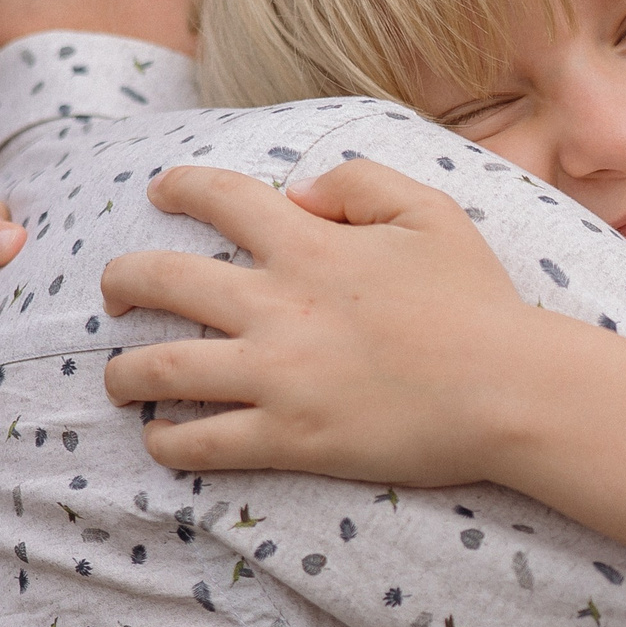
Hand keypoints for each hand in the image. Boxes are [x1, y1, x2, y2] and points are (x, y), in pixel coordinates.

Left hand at [101, 160, 554, 485]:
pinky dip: (168, 442)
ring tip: (118, 380)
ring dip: (123, 373)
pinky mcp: (290, 438)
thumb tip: (299, 191)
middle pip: (158, 282)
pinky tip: (162, 439)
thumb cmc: (479, 303)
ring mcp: (277, 377)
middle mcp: (277, 306)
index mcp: (309, 244)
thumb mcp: (432, 212)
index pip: (217, 198)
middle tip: (115, 293)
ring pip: (159, 370)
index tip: (161, 191)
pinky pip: (201, 443)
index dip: (178, 186)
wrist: (511, 391)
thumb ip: (360, 182)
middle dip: (121, 282)